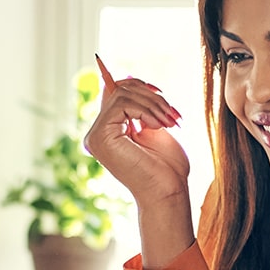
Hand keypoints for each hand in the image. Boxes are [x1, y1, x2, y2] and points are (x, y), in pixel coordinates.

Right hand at [83, 56, 191, 206]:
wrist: (169, 192)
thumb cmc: (167, 167)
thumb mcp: (155, 127)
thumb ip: (140, 106)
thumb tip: (128, 77)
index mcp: (109, 130)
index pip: (115, 92)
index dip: (138, 84)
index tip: (161, 94)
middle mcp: (97, 133)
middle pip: (119, 89)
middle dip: (151, 96)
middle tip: (173, 115)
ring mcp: (96, 136)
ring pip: (122, 94)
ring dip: (153, 104)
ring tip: (169, 122)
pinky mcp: (100, 137)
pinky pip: (121, 103)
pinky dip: (146, 110)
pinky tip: (157, 126)